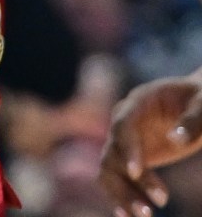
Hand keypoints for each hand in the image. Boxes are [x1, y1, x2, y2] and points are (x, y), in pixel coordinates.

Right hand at [103, 76, 201, 215]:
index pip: (123, 125)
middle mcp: (124, 121)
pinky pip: (118, 178)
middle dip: (127, 182)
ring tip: (146, 215)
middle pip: (113, 152)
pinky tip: (130, 216)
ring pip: (110, 170)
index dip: (127, 148)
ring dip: (123, 193)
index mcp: (138, 101)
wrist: (195, 103)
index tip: (136, 172)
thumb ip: (191, 120)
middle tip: (152, 208)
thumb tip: (174, 140)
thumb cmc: (200, 98)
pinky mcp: (130, 158)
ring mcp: (125, 140)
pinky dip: (121, 196)